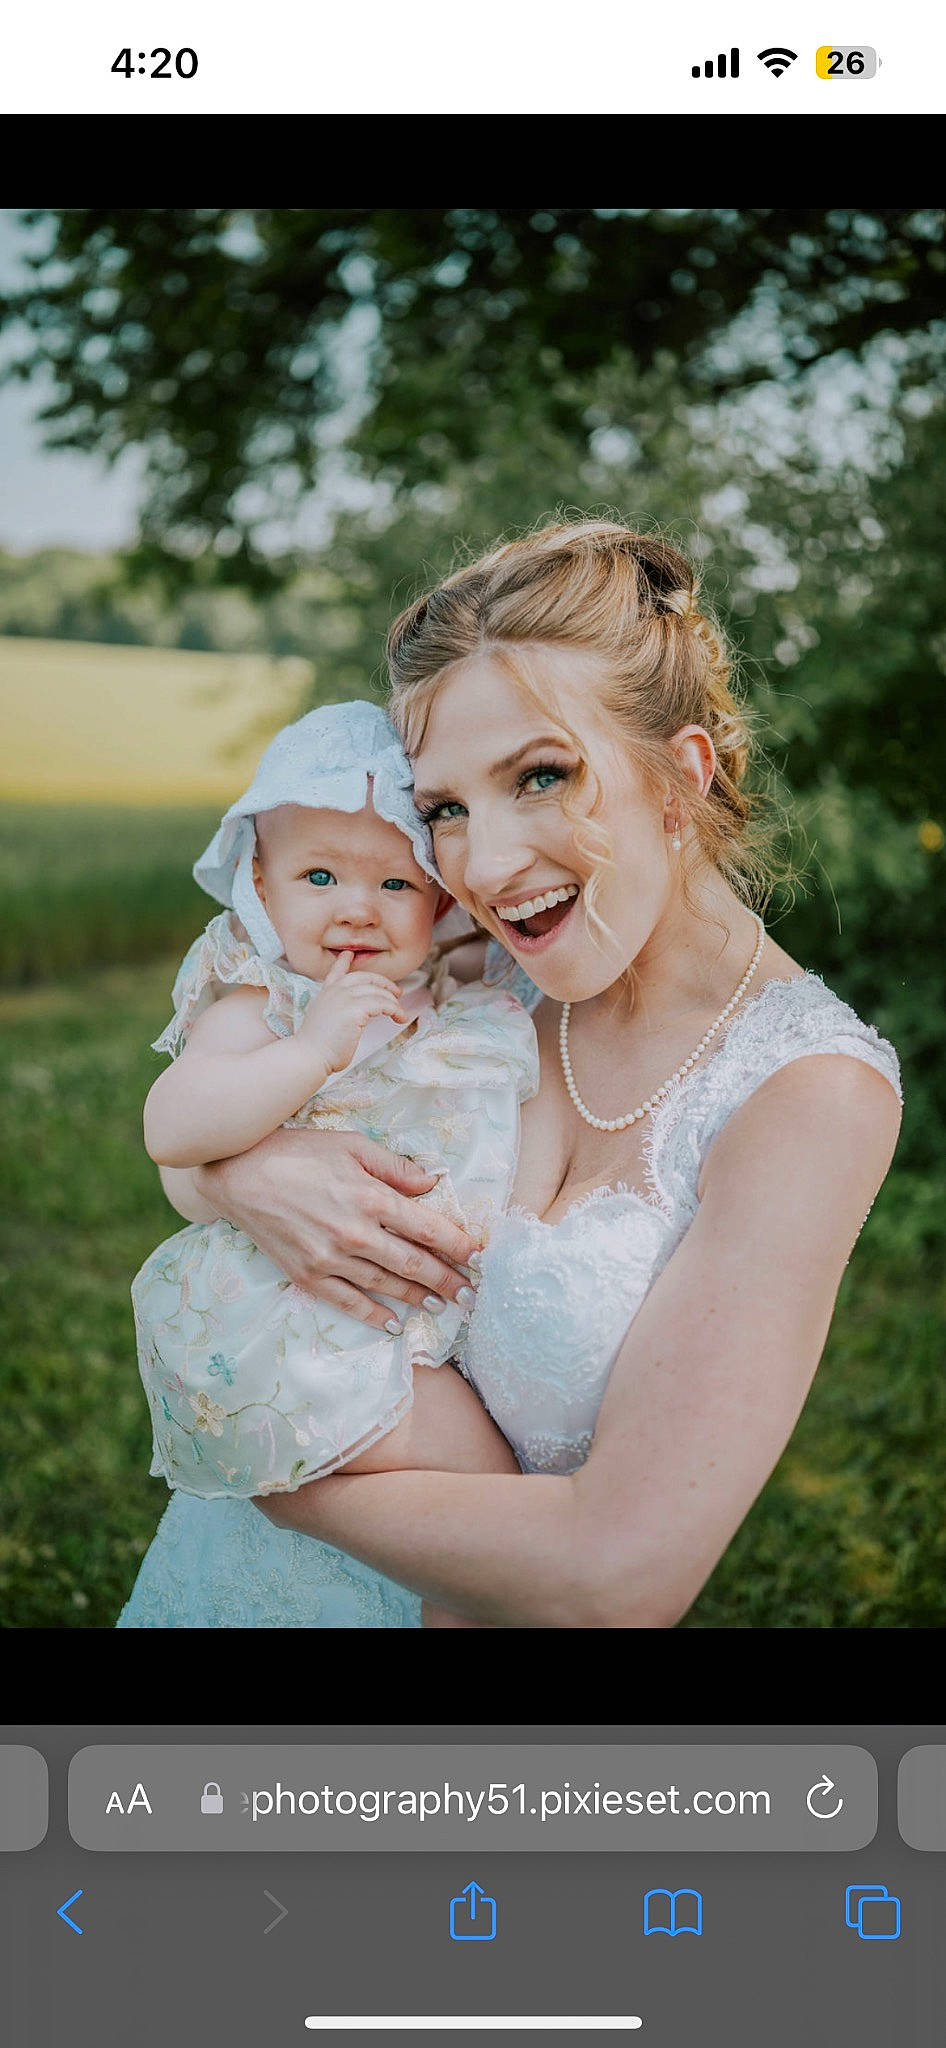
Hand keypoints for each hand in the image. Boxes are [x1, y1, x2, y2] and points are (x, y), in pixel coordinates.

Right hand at [196, 1127, 480, 1330]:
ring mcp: (331, 1259)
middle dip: (448, 1281)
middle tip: (472, 1295)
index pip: (428, 1228)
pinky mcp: (308, 1276)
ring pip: (387, 1286)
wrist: (238, 1175)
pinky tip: (396, 1324)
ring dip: (419, 1300)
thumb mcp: (352, 1145)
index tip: (481, 1256)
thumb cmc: (297, 1151)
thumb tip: (434, 1181)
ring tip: (444, 1306)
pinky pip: (349, 1303)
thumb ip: (396, 1167)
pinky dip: (375, 1316)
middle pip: (414, 1264)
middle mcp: (356, 1234)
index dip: (459, 1245)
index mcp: (371, 1198)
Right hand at [299, 949, 407, 1074]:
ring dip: (392, 1001)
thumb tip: (354, 1017)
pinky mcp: (355, 1010)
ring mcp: (344, 998)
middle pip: (365, 978)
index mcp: (326, 994)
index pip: (335, 972)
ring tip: (399, 1012)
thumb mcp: (324, 1021)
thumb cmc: (316, 1048)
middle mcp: (335, 992)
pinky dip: (394, 1010)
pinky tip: (398, 1018)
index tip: (348, 954)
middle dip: (383, 983)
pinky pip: (382, 1004)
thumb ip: (337, 1012)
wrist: (309, 1056)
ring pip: (377, 991)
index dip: (343, 962)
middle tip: (396, 992)